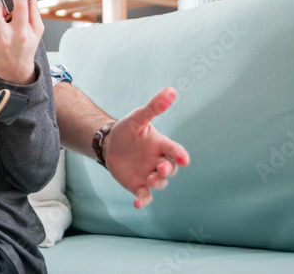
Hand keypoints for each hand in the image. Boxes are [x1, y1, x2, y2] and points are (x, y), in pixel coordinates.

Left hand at [103, 87, 190, 208]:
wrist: (109, 144)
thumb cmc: (127, 130)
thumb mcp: (138, 118)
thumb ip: (154, 107)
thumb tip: (171, 90)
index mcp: (160, 144)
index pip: (174, 149)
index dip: (179, 154)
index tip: (184, 158)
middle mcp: (158, 160)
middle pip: (170, 168)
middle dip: (168, 169)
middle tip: (161, 167)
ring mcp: (149, 174)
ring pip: (160, 182)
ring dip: (158, 182)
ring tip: (150, 178)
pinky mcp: (138, 185)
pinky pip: (145, 196)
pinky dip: (143, 201)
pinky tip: (137, 205)